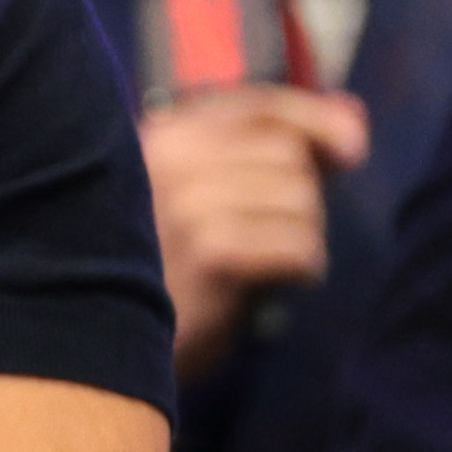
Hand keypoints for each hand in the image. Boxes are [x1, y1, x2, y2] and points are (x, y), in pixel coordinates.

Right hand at [143, 81, 371, 376]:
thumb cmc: (156, 267)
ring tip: (263, 264)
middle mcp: (165, 157)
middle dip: (300, 197)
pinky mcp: (207, 254)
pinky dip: (300, 268)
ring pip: (299, 200)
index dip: (316, 120)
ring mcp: (183, 203)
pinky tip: (268, 284)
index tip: (352, 149)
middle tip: (272, 237)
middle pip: (287, 154)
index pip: (256, 104)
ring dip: (300, 236)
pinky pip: (297, 246)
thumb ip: (266, 146)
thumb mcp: (195, 192)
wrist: (98, 347)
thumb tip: (352, 109)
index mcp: (157, 136)